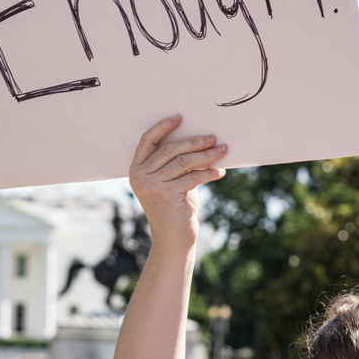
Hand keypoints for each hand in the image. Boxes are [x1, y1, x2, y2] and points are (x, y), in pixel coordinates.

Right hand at [129, 115, 226, 250]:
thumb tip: (199, 141)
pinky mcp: (166, 195)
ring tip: (222, 150)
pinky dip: (209, 173)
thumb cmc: (174, 209)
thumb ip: (174, 164)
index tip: (180, 117)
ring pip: (183, 162)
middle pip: (169, 149)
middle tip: (213, 138)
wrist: (174, 240)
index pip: (147, 140)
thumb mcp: (170, 183)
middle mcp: (139, 176)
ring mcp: (151, 186)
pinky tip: (220, 172)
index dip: (162, 127)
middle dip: (194, 141)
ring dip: (206, 155)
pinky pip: (192, 177)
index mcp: (136, 170)